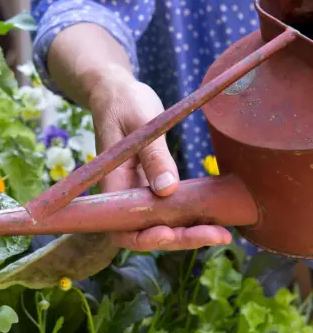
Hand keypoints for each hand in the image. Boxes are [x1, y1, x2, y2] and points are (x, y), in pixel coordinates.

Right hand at [88, 70, 231, 250]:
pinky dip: (187, 216)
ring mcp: (137, 191)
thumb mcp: (141, 124)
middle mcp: (123, 194)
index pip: (121, 227)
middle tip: (217, 236)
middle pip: (145, 232)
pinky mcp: (150, 185)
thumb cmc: (124, 103)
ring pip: (158, 224)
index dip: (144, 238)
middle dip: (179, 239)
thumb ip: (154, 157)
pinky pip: (167, 208)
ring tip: (221, 233)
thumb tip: (168, 191)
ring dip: (187, 232)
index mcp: (111, 183)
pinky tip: (212, 217)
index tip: (171, 233)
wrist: (117, 93)